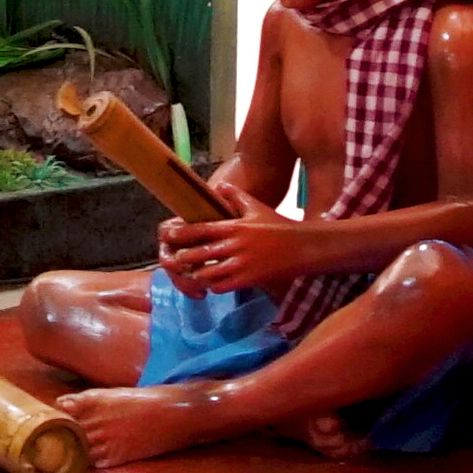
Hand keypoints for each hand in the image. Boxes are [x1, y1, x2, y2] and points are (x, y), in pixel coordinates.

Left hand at [158, 184, 307, 295]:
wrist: (304, 246)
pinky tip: (212, 284)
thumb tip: (220, 185)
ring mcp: (242, 264)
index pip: (200, 230)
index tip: (168, 236)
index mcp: (233, 226)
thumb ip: (236, 196)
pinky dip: (214, 286)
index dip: (181, 234)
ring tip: (192, 274)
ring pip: (208, 273)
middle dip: (184, 258)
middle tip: (176, 259)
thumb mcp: (256, 207)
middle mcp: (235, 245)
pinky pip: (224, 286)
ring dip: (198, 275)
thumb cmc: (278, 225)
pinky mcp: (250, 279)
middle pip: (199, 254)